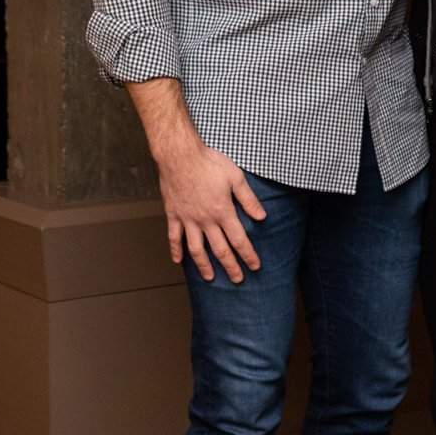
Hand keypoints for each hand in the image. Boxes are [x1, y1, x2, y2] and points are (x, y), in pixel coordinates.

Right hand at [126, 78, 265, 282]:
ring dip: (204, 266)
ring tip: (210, 278)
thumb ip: (248, 199)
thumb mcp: (235, 177)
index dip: (248, 255)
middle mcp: (205, 220)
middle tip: (237, 280)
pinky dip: (175, 250)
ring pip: (196, 249)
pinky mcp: (173, 214)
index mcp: (223, 211)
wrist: (180, 154)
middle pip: (219, 250)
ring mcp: (187, 219)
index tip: (254, 267)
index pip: (239, 240)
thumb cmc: (209, 162)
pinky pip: (174, 237)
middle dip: (230, 267)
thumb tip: (262, 216)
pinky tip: (178, 261)